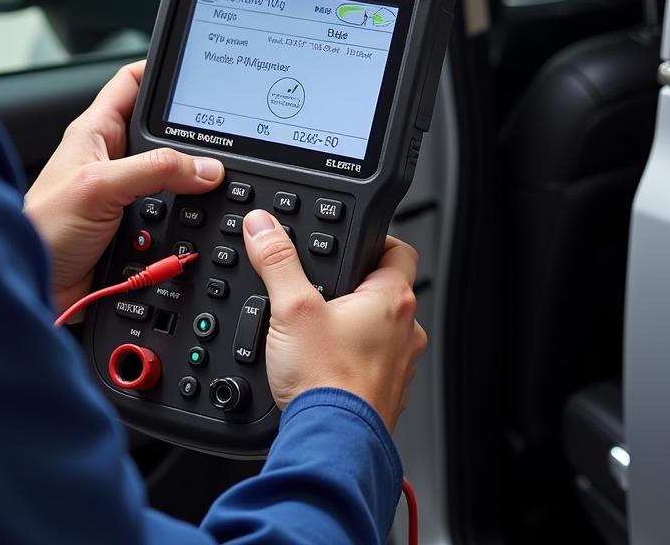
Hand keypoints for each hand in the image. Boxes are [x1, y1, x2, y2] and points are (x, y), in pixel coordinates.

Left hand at [24, 62, 224, 313]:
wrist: (32, 286)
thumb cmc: (41, 229)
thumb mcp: (99, 186)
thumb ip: (154, 170)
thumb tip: (204, 167)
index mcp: (96, 133)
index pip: (132, 84)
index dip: (160, 71)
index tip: (195, 69)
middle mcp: (111, 160)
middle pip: (162, 135)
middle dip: (189, 139)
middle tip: (219, 142)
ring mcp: (123, 195)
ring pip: (171, 179)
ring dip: (187, 189)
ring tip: (206, 187)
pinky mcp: (132, 229)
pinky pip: (170, 217)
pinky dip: (183, 224)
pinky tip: (191, 228)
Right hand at [243, 209, 425, 430]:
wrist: (332, 442)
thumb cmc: (325, 381)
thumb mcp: (291, 307)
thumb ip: (277, 261)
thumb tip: (264, 226)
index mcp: (392, 300)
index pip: (399, 249)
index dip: (375, 238)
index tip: (352, 238)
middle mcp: (405, 331)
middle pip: (387, 290)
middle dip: (356, 284)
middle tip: (325, 285)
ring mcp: (399, 365)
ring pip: (382, 329)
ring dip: (356, 324)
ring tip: (320, 327)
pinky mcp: (386, 392)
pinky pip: (374, 361)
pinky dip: (354, 356)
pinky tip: (325, 362)